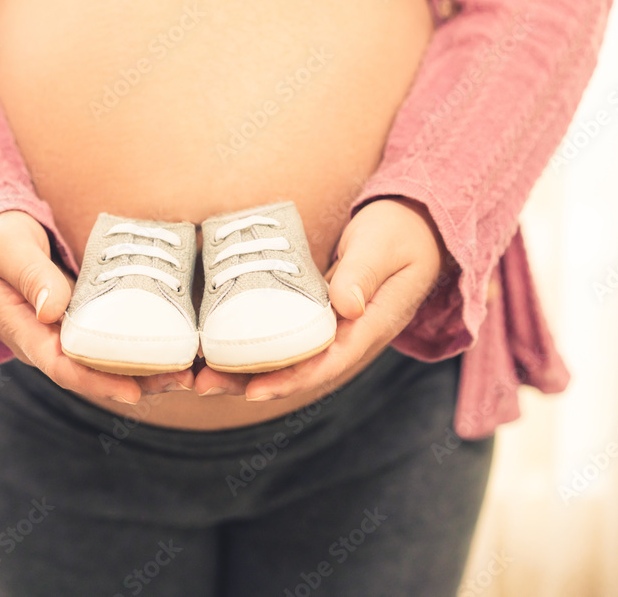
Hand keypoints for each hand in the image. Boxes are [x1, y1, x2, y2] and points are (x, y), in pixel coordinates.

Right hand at [0, 210, 192, 403]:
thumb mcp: (7, 250)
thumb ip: (30, 276)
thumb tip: (55, 309)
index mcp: (24, 332)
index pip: (62, 368)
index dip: (97, 382)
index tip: (133, 392)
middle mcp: (47, 341)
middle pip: (93, 373)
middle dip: (137, 381)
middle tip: (181, 380)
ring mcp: (64, 333)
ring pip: (106, 360)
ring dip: (146, 367)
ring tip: (188, 370)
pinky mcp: (81, 319)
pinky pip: (111, 338)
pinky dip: (140, 343)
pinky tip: (174, 342)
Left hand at [192, 197, 450, 399]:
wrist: (417, 226)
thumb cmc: (401, 231)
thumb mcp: (385, 246)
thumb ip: (365, 273)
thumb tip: (344, 306)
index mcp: (371, 326)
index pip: (329, 363)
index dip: (291, 380)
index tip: (253, 391)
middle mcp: (350, 337)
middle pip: (299, 372)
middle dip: (252, 383)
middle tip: (203, 386)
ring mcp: (334, 330)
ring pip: (288, 361)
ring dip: (246, 372)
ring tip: (200, 378)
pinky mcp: (318, 316)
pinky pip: (286, 340)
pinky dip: (254, 348)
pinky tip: (219, 350)